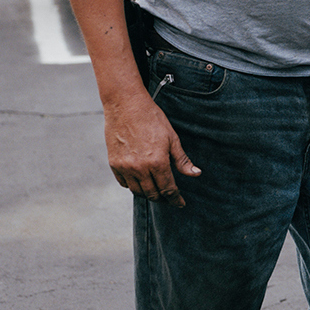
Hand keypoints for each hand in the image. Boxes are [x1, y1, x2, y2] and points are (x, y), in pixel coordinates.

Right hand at [104, 88, 201, 206]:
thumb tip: (196, 174)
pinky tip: (139, 181)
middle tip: (168, 197)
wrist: (126, 105)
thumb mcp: (172, 138)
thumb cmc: (152, 118)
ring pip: (137, 191)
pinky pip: (124, 183)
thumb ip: (182, 160)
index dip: (175, 199)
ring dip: (147, 193)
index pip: (168, 189)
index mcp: (157, 162)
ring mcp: (125, 167)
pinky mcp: (114, 163)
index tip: (180, 204)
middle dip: (162, 198)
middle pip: (152, 194)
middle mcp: (140, 168)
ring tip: (155, 190)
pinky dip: (132, 185)